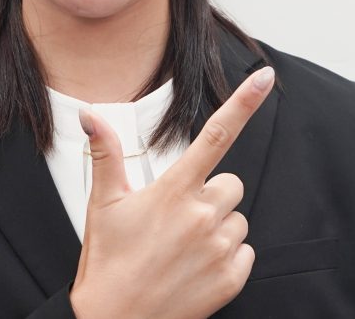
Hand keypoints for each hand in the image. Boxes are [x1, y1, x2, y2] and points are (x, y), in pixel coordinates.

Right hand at [68, 66, 275, 318]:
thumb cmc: (107, 262)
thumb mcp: (103, 203)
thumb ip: (105, 153)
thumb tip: (90, 114)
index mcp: (174, 191)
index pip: (216, 135)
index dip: (244, 103)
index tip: (264, 76)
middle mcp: (202, 215)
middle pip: (230, 184)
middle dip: (210, 194)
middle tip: (176, 217)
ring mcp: (219, 248)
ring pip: (237, 219)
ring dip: (217, 226)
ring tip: (182, 246)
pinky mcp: (231, 278)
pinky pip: (245, 252)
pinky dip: (226, 256)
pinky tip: (196, 266)